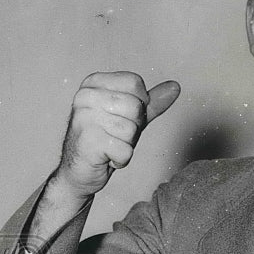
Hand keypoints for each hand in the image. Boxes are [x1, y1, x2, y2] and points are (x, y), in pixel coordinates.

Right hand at [55, 71, 180, 198]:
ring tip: (110, 145)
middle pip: (135, 107)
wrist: (79, 170)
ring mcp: (84, 118)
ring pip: (131, 129)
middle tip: (116, 135)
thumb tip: (175, 86)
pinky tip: (107, 157)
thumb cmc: (104, 140)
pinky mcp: (87, 141)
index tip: (123, 117)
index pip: (135, 83)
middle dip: (133, 127)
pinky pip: (125, 150)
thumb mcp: (130, 117)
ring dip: (126, 144)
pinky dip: (121, 159)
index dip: (139, 105)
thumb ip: (152, 102)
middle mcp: (85, 96)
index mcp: (94, 83)